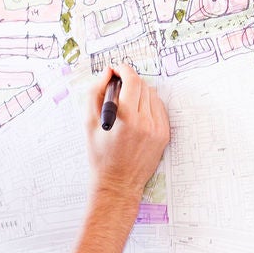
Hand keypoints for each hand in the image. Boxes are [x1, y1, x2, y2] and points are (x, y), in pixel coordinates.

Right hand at [86, 65, 169, 199]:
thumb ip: (96, 93)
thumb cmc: (100, 155)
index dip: (123, 70)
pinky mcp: (164, 135)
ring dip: (140, 93)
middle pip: (143, 86)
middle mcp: (145, 122)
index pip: (132, 80)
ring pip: (153, 96)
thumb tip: (107, 73)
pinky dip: (149, 105)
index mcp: (126, 117)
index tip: (117, 69)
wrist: (117, 183)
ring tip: (127, 103)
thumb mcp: (89, 123)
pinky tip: (137, 113)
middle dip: (130, 81)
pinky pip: (159, 109)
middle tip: (118, 86)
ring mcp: (158, 129)